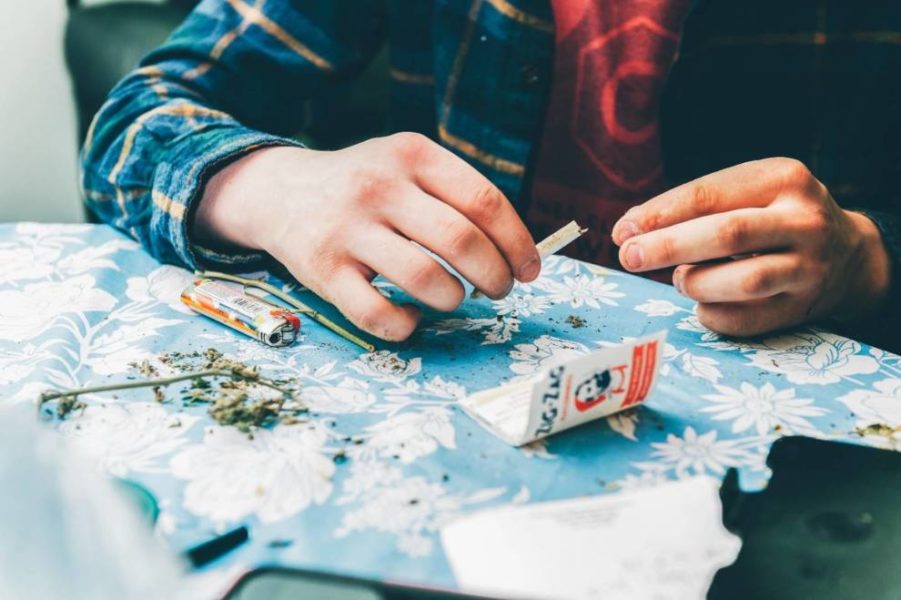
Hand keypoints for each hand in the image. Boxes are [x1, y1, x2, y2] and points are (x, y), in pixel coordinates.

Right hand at [193, 133, 540, 340]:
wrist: (281, 191)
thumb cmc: (365, 185)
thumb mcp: (407, 166)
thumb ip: (456, 196)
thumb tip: (517, 253)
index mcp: (412, 155)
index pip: (484, 202)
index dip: (517, 243)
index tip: (529, 270)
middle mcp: (379, 186)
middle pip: (462, 241)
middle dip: (495, 277)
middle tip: (498, 290)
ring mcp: (348, 229)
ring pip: (426, 281)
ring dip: (455, 300)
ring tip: (454, 298)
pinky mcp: (323, 270)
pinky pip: (379, 315)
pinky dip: (407, 327)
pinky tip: (412, 318)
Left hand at [611, 158, 890, 335]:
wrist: (847, 256)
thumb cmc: (773, 218)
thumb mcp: (748, 193)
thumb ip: (694, 207)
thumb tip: (628, 231)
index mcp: (782, 178)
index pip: (710, 194)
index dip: (660, 214)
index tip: (622, 231)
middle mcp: (803, 219)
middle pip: (728, 234)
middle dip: (668, 246)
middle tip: (629, 258)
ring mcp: (810, 266)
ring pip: (744, 280)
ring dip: (695, 282)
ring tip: (681, 278)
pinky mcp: (803, 307)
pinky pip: (745, 319)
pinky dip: (711, 313)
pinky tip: (703, 303)